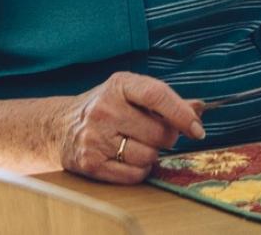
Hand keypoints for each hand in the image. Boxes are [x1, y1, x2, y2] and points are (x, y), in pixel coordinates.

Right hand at [57, 71, 206, 182]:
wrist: (61, 125)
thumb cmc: (107, 106)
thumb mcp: (132, 92)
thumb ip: (166, 100)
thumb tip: (199, 109)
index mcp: (120, 85)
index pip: (157, 96)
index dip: (182, 114)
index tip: (197, 129)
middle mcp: (105, 110)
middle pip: (158, 133)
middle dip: (167, 137)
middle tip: (157, 134)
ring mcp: (95, 137)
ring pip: (148, 156)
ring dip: (152, 154)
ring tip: (137, 144)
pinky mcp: (90, 163)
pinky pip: (134, 175)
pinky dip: (140, 170)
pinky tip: (130, 158)